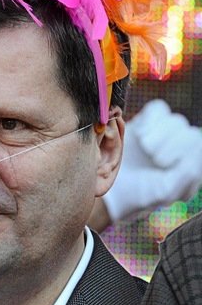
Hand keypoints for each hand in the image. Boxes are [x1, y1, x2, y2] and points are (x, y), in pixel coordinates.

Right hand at [104, 99, 201, 221]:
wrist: (111, 191)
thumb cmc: (139, 195)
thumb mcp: (166, 193)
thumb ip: (187, 174)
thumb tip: (198, 145)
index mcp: (191, 164)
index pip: (196, 141)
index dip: (181, 149)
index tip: (163, 164)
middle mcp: (180, 147)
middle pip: (186, 130)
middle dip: (168, 144)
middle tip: (153, 159)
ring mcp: (164, 134)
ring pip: (173, 120)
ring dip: (158, 134)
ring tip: (145, 149)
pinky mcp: (146, 123)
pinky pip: (158, 108)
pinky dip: (150, 121)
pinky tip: (139, 135)